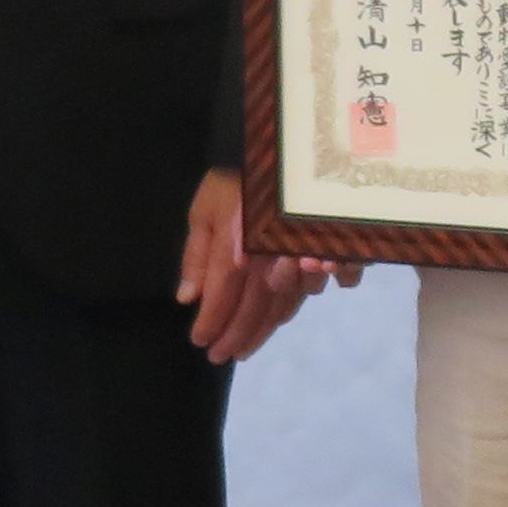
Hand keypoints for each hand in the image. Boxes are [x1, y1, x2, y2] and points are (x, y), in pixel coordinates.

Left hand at [175, 166, 327, 364]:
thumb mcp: (205, 209)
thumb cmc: (236, 177)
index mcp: (236, 246)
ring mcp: (298, 254)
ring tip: (246, 348)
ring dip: (263, 329)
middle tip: (221, 358)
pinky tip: (280, 318)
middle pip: (253, 309)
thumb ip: (196, 255)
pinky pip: (310, 287)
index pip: (221, 297)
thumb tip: (187, 299)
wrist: (283, 149)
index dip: (211, 324)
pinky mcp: (320, 250)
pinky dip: (293, 305)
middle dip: (236, 337)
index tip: (200, 343)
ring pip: (281, 304)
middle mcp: (268, 257)